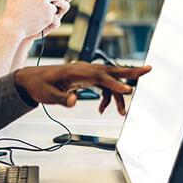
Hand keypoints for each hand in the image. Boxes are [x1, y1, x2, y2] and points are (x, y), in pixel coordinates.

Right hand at [0, 0, 72, 40]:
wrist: (13, 27)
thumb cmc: (12, 10)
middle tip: (50, 1)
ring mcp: (47, 7)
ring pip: (56, 5)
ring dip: (51, 8)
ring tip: (39, 12)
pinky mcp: (49, 17)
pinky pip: (53, 15)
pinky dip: (48, 17)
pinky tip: (38, 18)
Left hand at [13, 62, 151, 114]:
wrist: (32, 80)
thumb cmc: (40, 85)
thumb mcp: (48, 95)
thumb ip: (62, 99)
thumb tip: (75, 101)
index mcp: (77, 72)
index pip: (101, 77)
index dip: (115, 83)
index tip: (129, 90)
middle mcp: (85, 69)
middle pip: (112, 70)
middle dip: (131, 72)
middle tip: (149, 69)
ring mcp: (87, 73)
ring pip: (110, 80)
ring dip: (117, 96)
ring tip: (121, 113)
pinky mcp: (87, 78)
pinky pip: (103, 86)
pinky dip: (107, 97)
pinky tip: (102, 110)